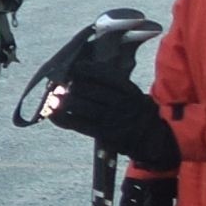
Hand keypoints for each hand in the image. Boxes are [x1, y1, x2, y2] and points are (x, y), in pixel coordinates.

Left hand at [48, 60, 180, 168]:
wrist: (153, 139)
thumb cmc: (137, 112)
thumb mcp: (132, 93)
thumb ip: (113, 84)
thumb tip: (82, 73)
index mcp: (128, 89)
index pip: (104, 74)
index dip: (86, 69)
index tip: (75, 67)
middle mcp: (120, 102)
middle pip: (87, 89)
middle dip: (69, 84)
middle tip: (58, 82)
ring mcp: (111, 119)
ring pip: (80, 105)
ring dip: (62, 99)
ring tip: (53, 95)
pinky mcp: (103, 134)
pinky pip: (77, 124)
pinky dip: (61, 117)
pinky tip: (51, 112)